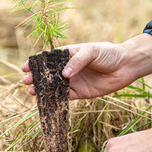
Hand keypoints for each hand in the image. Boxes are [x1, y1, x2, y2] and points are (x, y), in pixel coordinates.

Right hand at [21, 33, 151, 99]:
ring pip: (54, 86)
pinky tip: (47, 100)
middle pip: (48, 73)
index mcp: (68, 54)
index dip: (36, 62)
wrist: (126, 66)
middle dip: (36, 77)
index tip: (26, 66)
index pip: (48, 58)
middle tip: (25, 81)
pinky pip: (66, 97)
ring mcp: (74, 81)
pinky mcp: (81, 93)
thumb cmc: (108, 53)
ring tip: (32, 92)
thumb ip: (77, 61)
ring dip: (43, 89)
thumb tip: (64, 74)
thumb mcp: (92, 51)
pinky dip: (56, 99)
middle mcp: (69, 68)